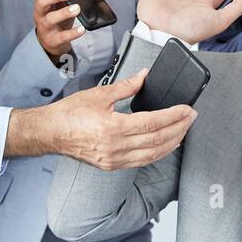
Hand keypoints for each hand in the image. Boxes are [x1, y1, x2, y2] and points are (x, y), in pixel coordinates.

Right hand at [11, 68, 196, 169]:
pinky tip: (167, 145)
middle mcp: (115, 147)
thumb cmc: (69, 114)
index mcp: (112, 128)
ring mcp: (114, 159)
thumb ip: (126, 86)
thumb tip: (145, 76)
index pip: (153, 123)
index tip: (187, 109)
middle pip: (157, 139)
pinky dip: (158, 153)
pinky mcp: (112, 165)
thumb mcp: (100, 94)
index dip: (174, 116)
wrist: (50, 133)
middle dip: (179, 128)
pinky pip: (142, 161)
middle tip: (191, 117)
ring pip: (153, 154)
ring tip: (184, 130)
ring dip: (172, 142)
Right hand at [33, 0, 101, 64]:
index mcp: (44, 1)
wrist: (52, 42)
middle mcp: (41, 13)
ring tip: (77, 8)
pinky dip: (72, 33)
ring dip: (64, 13)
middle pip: (42, 1)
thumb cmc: (59, 19)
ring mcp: (45, 27)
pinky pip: (62, 36)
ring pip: (50, 19)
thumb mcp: (67, 4)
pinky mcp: (53, 40)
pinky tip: (81, 29)